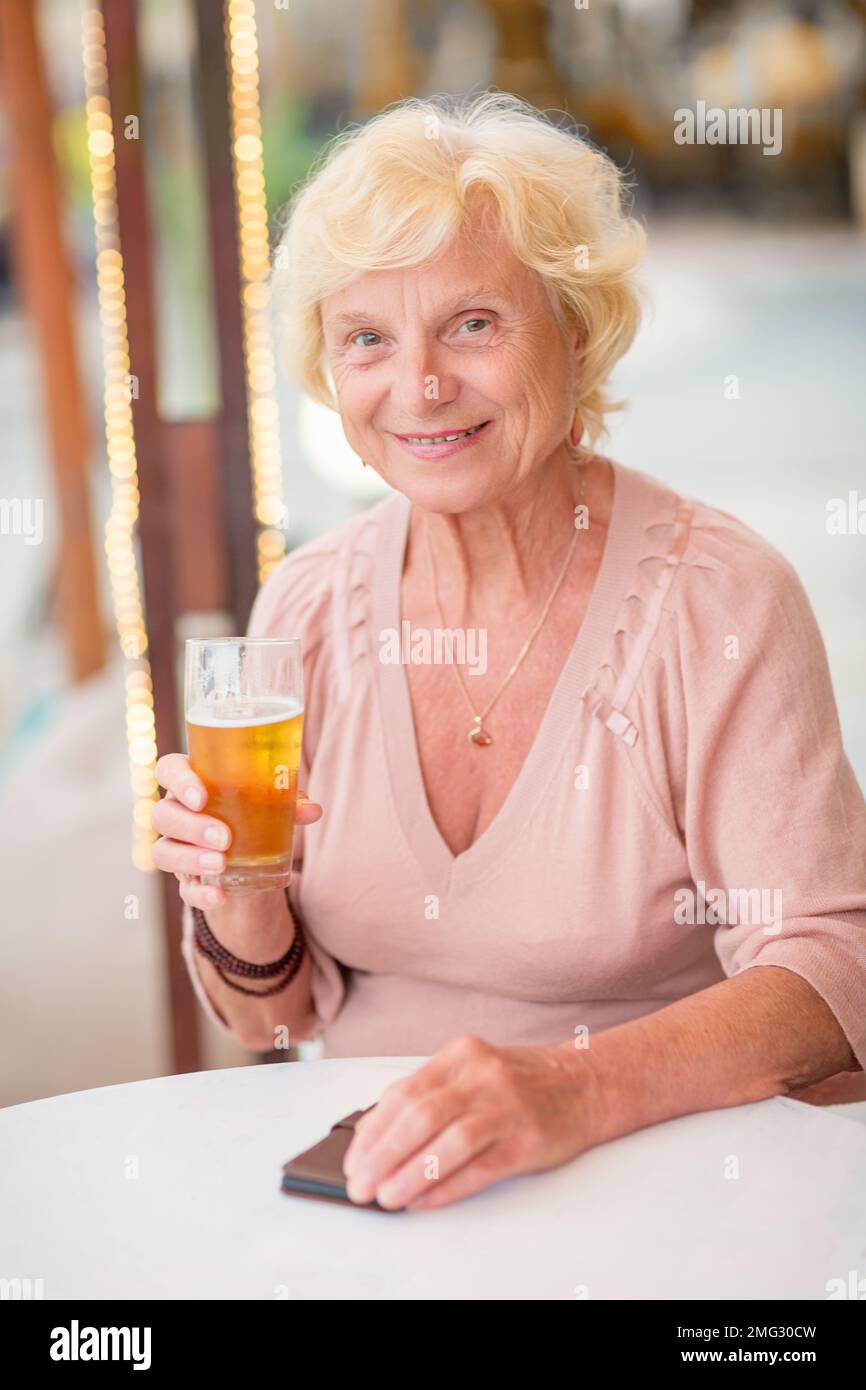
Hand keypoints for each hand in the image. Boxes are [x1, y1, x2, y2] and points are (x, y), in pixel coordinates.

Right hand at [151, 752, 322, 910]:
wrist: (253, 855)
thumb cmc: (256, 811)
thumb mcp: (273, 803)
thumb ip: (289, 802)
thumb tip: (313, 810)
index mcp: (193, 783)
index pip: (169, 770)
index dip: (178, 780)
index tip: (201, 797)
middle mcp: (177, 813)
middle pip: (163, 815)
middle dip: (191, 826)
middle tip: (223, 838)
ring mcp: (177, 847)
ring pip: (163, 851)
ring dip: (190, 858)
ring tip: (220, 864)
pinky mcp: (186, 879)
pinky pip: (183, 889)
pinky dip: (200, 894)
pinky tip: (219, 897)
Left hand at [341, 1034, 601, 1211]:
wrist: (586, 1084)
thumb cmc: (520, 1082)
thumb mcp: (473, 1070)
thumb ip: (431, 1094)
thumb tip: (377, 1138)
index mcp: (461, 1054)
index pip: (403, 1093)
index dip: (372, 1131)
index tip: (353, 1160)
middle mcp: (483, 1075)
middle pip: (421, 1116)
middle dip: (382, 1155)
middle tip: (360, 1185)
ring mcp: (508, 1107)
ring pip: (449, 1142)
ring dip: (411, 1174)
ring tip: (386, 1197)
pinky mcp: (528, 1141)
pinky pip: (480, 1168)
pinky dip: (447, 1188)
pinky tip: (425, 1201)